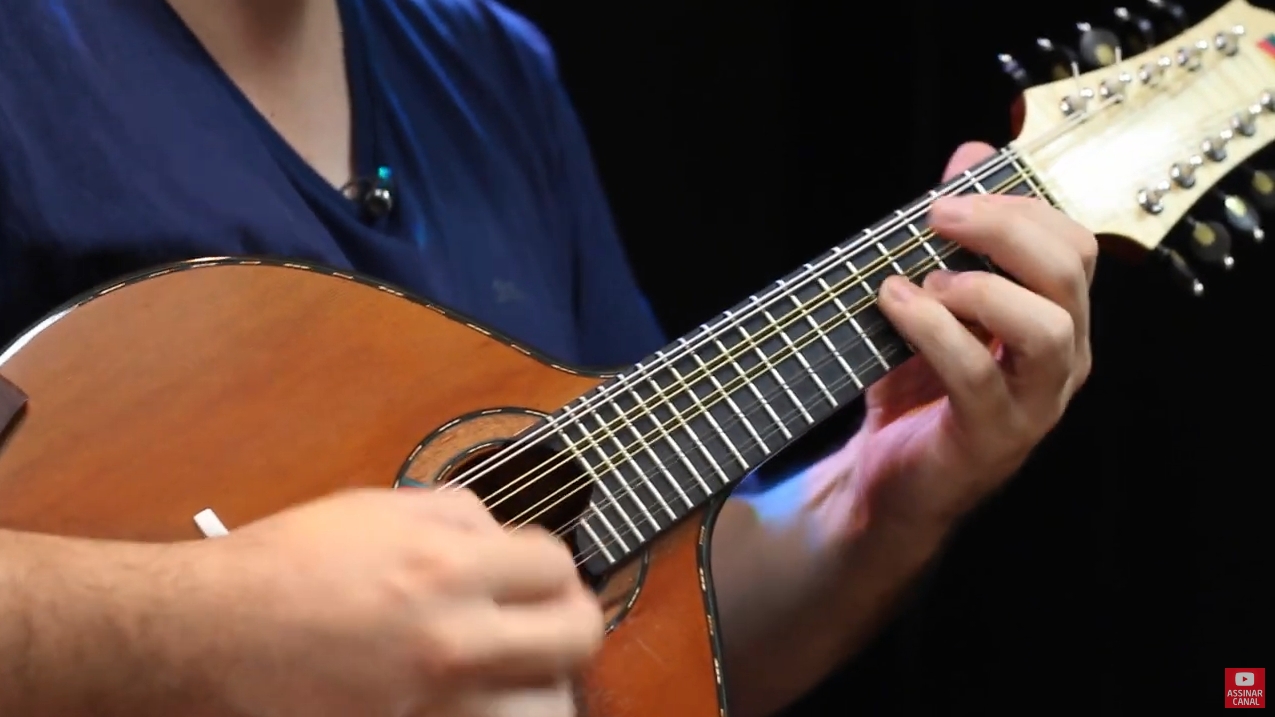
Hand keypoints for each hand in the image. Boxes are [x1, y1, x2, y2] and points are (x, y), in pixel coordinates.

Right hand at [176, 488, 601, 716]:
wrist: (200, 639)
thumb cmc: (277, 567)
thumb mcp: (371, 509)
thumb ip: (454, 515)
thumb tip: (502, 535)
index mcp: (444, 568)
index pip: (554, 565)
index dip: (551, 568)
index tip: (537, 577)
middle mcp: (450, 641)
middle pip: (576, 636)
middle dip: (571, 622)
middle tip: (549, 624)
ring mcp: (432, 706)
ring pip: (549, 707)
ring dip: (542, 685)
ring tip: (518, 675)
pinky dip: (495, 714)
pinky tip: (478, 702)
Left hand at [842, 141, 1095, 534]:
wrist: (885, 478)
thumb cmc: (915, 385)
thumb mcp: (932, 300)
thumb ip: (955, 233)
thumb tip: (973, 153)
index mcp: (1056, 317)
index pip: (1072, 244)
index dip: (1020, 206)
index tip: (955, 191)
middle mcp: (1062, 357)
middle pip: (1071, 272)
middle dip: (1005, 228)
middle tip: (940, 214)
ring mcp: (1036, 401)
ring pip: (1048, 328)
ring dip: (982, 287)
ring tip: (926, 279)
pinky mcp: (994, 435)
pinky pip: (978, 372)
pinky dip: (933, 329)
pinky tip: (895, 304)